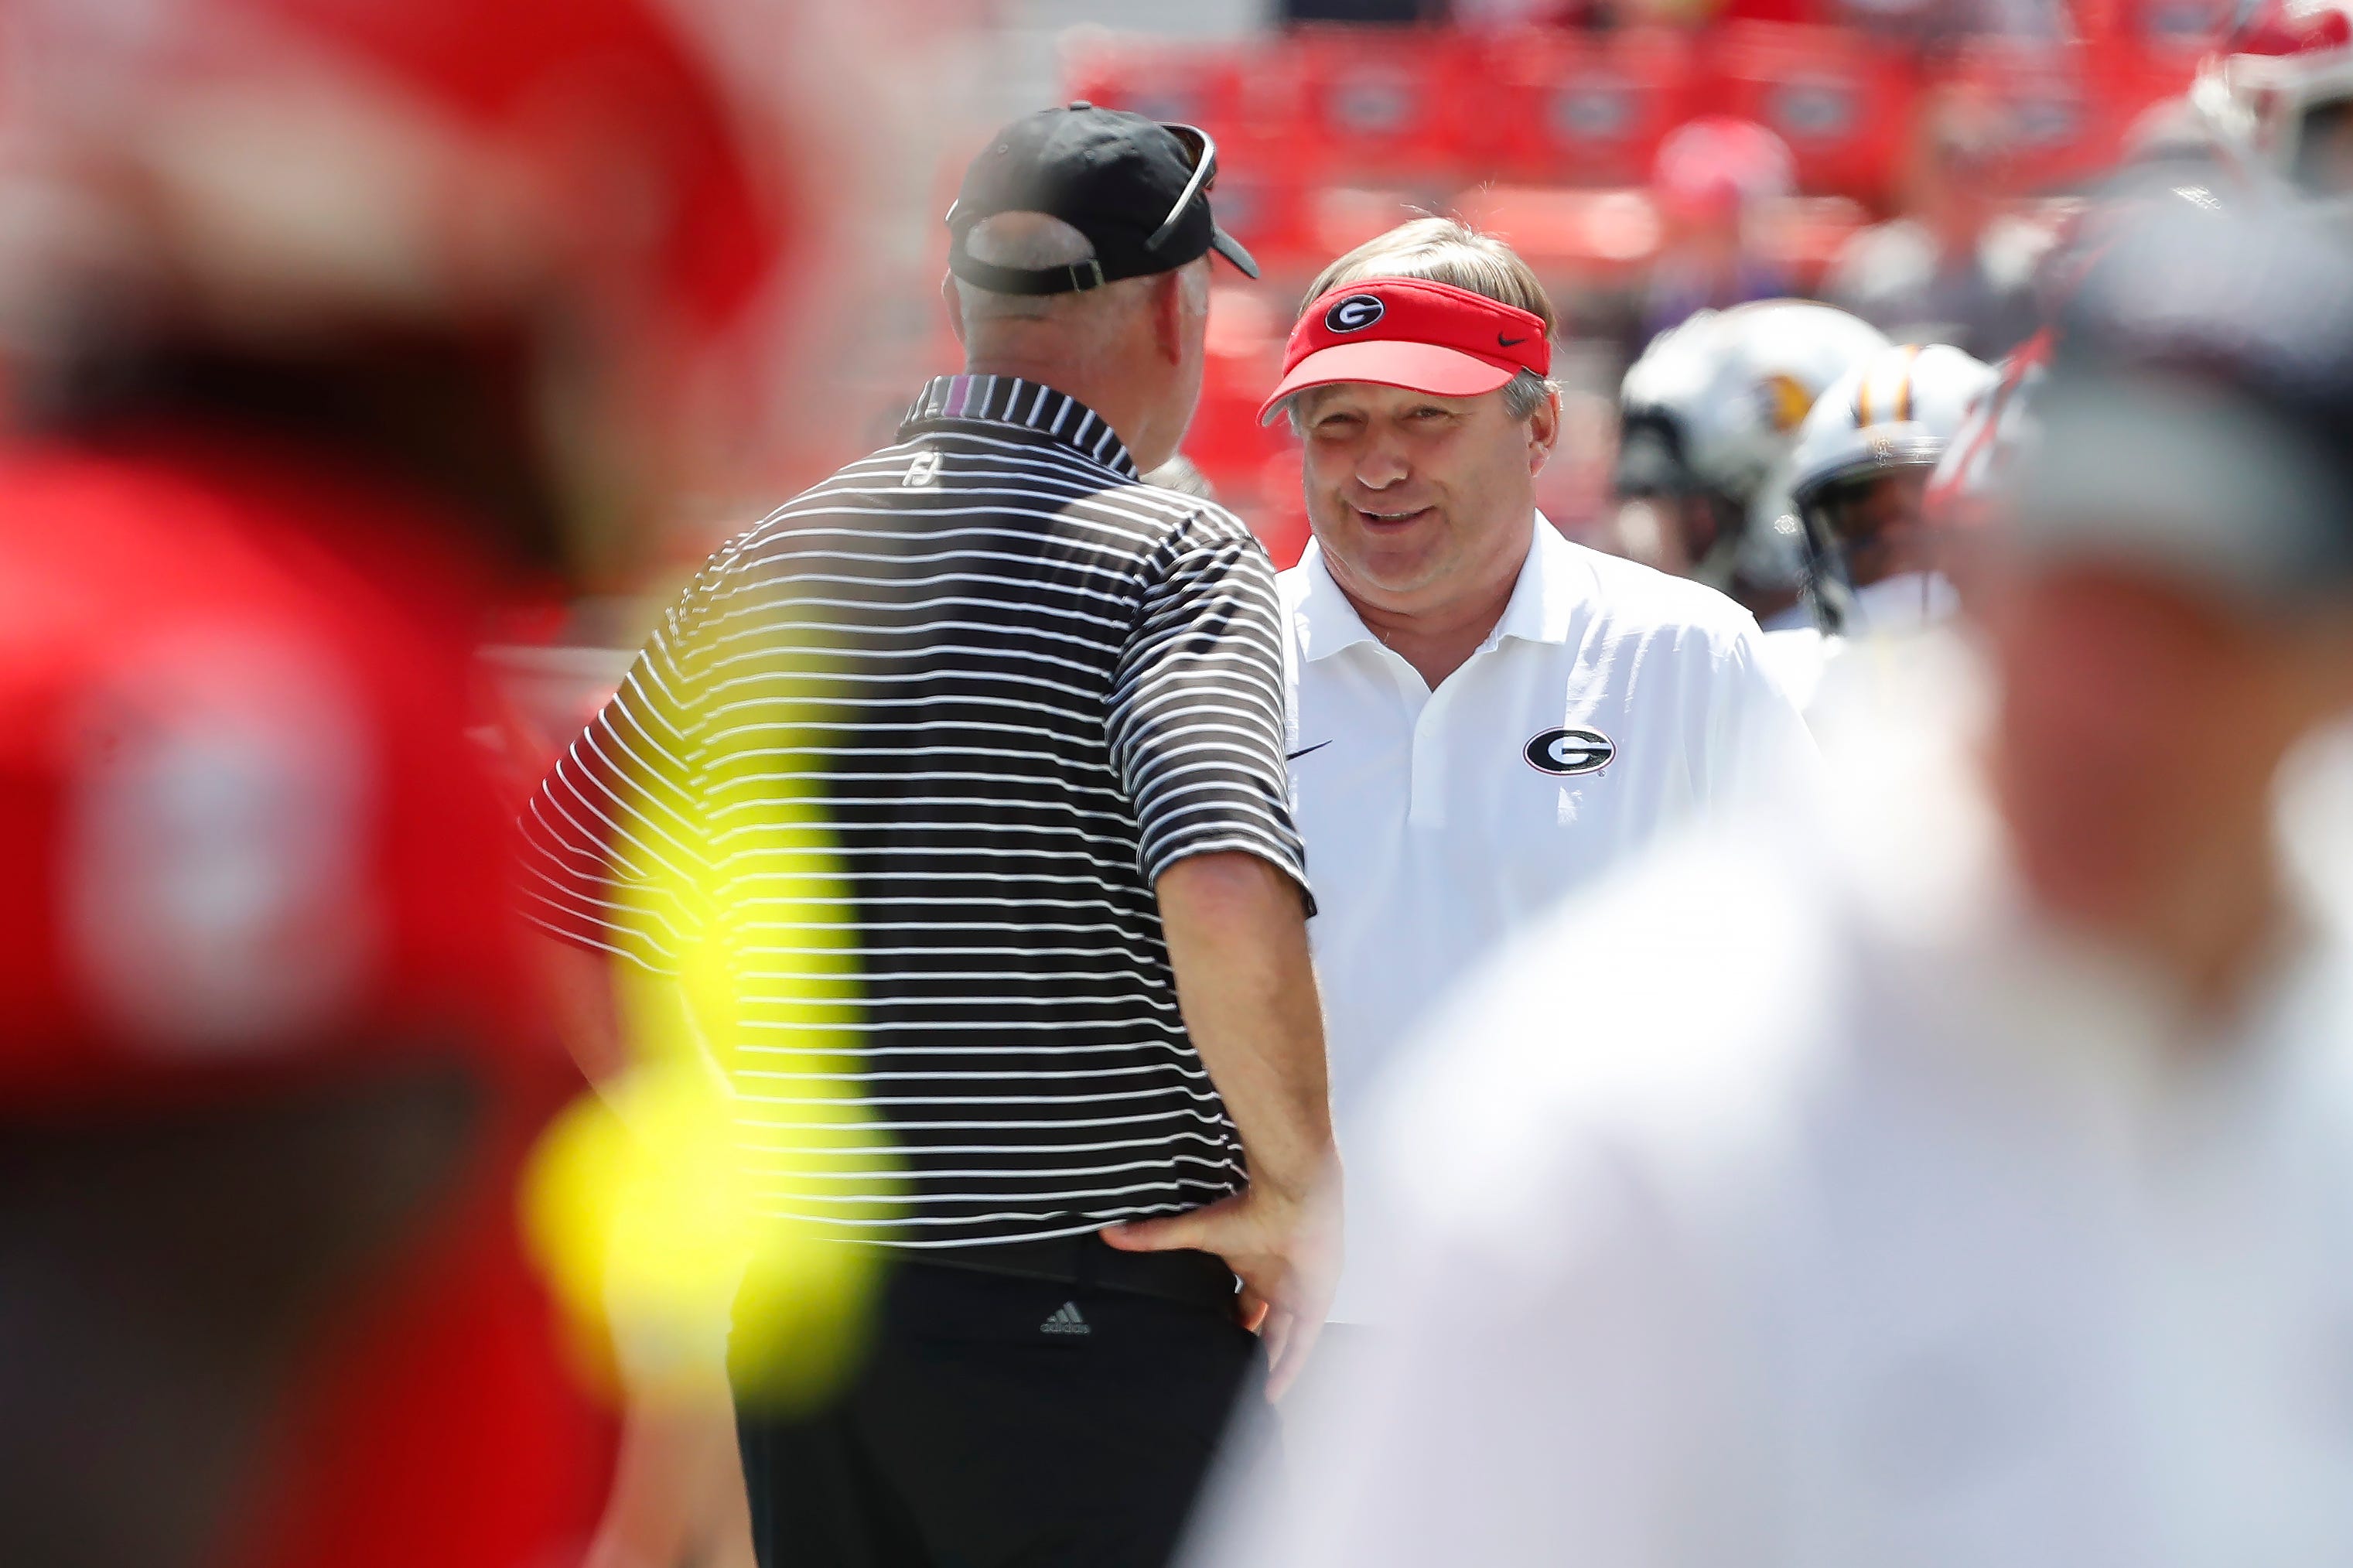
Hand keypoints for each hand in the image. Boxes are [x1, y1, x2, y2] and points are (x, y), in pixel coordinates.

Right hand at [1101, 1171, 1340, 1400]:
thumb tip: (1109, 1234)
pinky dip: (1287, 1369)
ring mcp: (1297, 1294)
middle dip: (1246, 1346)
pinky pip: (1301, 1346)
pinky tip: (1271, 1392)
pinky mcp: (1314, 1305)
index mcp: (1252, 1264)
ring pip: (1282, 1340)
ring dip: (1267, 1364)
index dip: (1228, 1322)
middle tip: (1227, 1375)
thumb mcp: (1196, 1233)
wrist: (1293, 1198)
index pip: (1240, 1302)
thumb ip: (1156, 1237)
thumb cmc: (1250, 1208)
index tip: (1210, 1341)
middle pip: (1262, 1324)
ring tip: (1247, 1394)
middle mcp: (1276, 1281)